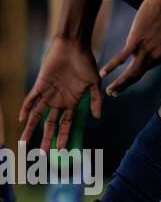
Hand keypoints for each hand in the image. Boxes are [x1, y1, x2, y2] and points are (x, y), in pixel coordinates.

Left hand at [18, 37, 103, 151]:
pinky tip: (22, 119)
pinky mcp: (40, 85)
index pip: (66, 124)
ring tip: (24, 143)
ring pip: (36, 116)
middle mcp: (59, 100)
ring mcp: (48, 94)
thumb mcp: (95, 83)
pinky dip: (25, 109)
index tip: (62, 151)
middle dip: (46, 139)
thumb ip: (96, 100)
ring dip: (31, 129)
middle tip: (42, 155)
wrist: (74, 47)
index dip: (63, 137)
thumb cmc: (86, 63)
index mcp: (72, 102)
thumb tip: (97, 117)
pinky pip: (30, 99)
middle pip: (50, 124)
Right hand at [99, 0, 160, 96]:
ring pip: (130, 73)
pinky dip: (111, 67)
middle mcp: (157, 57)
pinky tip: (103, 73)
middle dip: (125, 87)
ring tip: (109, 91)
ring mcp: (147, 50)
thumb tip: (143, 52)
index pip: (146, 70)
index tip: (124, 81)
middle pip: (138, 76)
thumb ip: (154, 48)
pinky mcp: (136, 42)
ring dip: (118, 84)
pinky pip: (121, 59)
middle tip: (114, 94)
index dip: (133, 76)